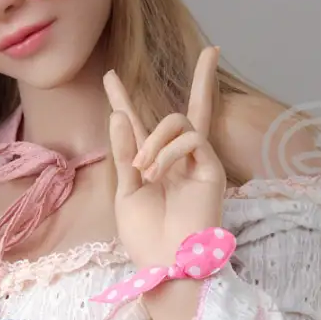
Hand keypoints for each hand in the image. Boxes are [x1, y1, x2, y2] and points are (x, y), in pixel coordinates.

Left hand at [104, 46, 226, 269]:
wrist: (165, 264)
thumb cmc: (145, 236)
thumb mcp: (125, 191)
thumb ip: (124, 153)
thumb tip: (119, 114)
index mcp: (151, 165)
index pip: (137, 125)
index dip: (123, 99)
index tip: (108, 75)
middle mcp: (178, 161)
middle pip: (191, 111)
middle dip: (203, 80)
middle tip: (209, 55)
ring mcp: (198, 164)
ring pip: (180, 121)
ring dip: (155, 140)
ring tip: (143, 171)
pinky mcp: (212, 170)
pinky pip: (191, 140)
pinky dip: (168, 152)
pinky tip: (156, 174)